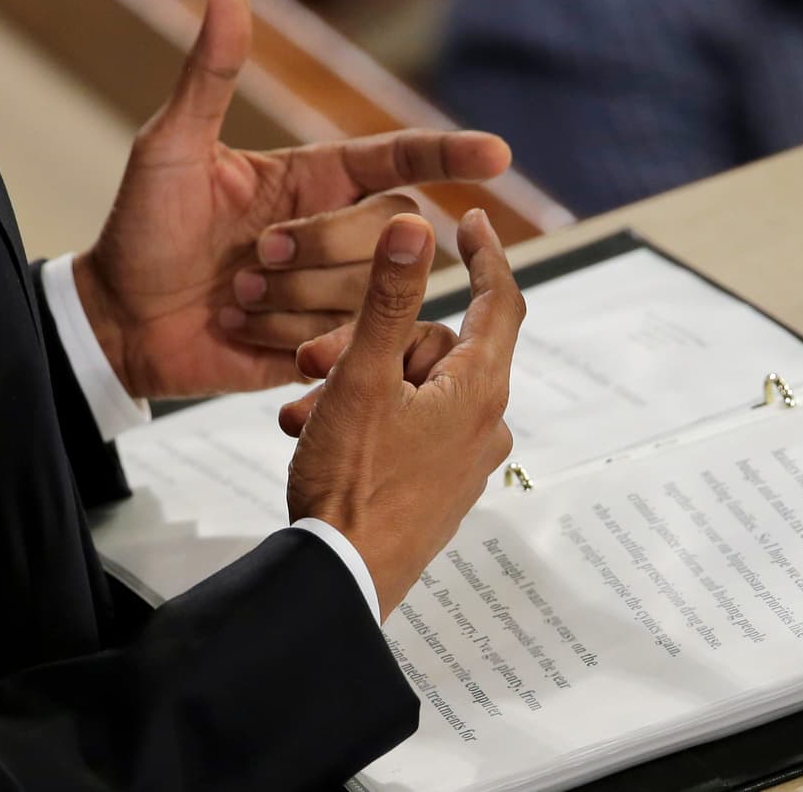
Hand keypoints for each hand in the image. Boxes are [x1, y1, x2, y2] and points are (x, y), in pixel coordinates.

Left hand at [74, 0, 510, 398]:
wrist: (122, 326)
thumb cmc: (142, 232)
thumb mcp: (171, 148)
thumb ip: (210, 76)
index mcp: (316, 178)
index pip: (400, 160)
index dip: (450, 155)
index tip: (497, 155)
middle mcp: (338, 230)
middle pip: (391, 226)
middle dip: (322, 244)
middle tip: (251, 256)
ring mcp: (337, 290)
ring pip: (369, 288)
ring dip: (293, 296)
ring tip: (237, 297)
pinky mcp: (331, 343)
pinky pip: (345, 340)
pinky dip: (289, 338)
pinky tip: (246, 331)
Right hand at [284, 209, 524, 621]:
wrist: (340, 581)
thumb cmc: (353, 485)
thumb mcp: (363, 378)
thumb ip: (389, 299)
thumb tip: (416, 229)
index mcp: (480, 391)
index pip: (500, 303)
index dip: (487, 255)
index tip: (471, 221)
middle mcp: (485, 424)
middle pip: (434, 349)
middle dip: (371, 343)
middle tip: (310, 360)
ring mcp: (464, 460)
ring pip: (411, 389)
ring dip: (355, 385)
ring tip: (302, 408)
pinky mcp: (439, 487)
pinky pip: (407, 429)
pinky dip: (364, 419)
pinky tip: (314, 433)